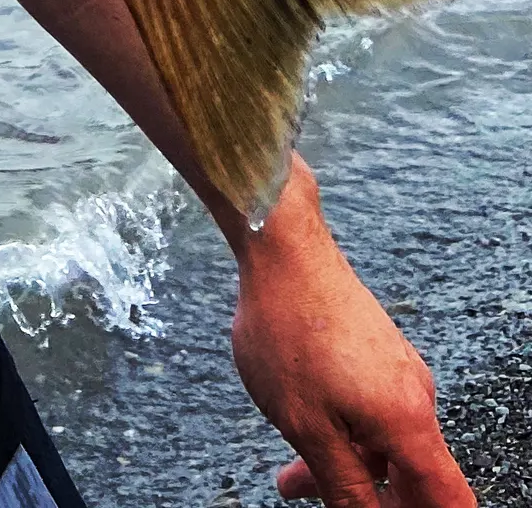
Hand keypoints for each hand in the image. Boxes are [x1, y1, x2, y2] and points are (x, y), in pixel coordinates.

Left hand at [229, 159, 472, 507]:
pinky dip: (341, 426)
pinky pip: (369, 405)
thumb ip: (342, 483)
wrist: (281, 245)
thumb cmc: (288, 327)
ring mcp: (396, 369)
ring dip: (345, 461)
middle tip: (311, 495)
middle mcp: (415, 395)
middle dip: (369, 497)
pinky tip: (301, 422)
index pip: (448, 498)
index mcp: (408, 422)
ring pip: (380, 438)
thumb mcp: (305, 423)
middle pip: (408, 472)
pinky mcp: (376, 349)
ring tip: (291, 475)